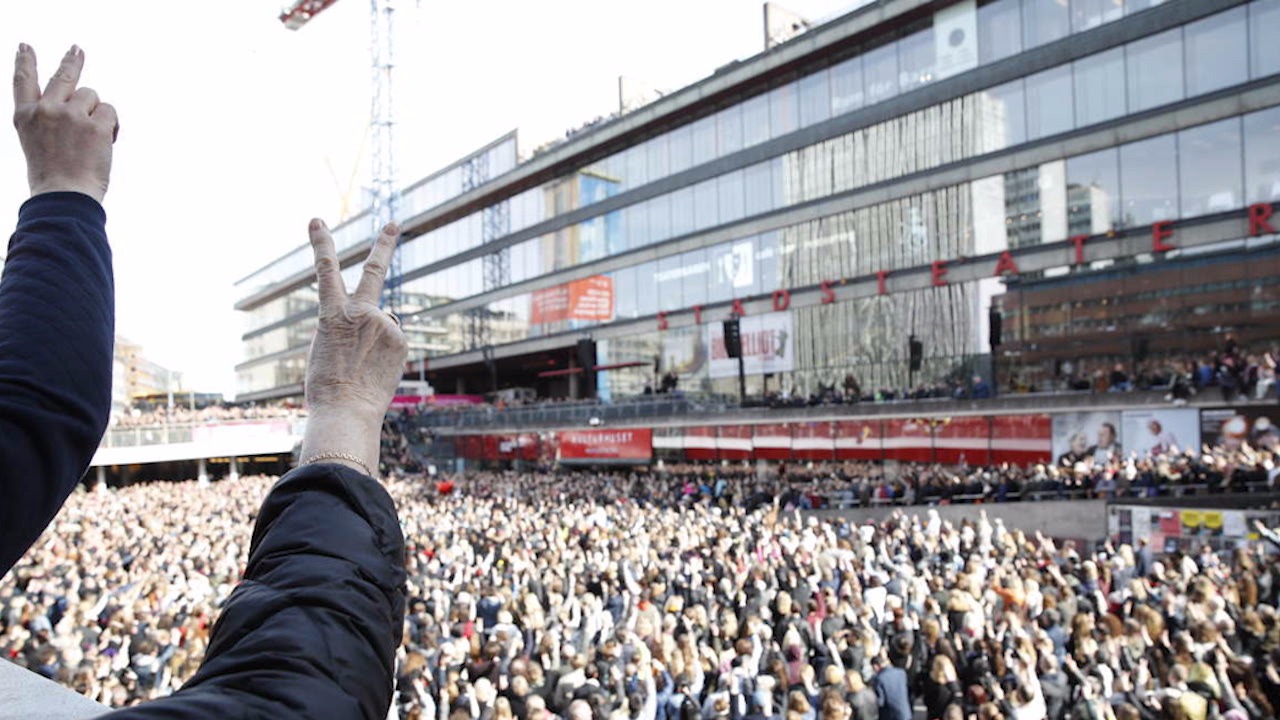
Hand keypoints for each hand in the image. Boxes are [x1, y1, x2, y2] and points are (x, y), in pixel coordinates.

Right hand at [13, 45, 117, 201]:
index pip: (23, 82)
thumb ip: (50, 122)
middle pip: (63, 76)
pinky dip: (113, 125)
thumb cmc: (53, 179)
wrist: (64, 195)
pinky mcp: (95, 124)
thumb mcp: (37, 144)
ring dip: (96, 113)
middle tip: (77, 49)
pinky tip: (106, 143)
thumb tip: (78, 106)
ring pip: (91, 96)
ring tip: (91, 140)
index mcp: (25, 117)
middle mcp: (46, 110)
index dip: (25, 62)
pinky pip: (110, 111)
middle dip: (71, 61)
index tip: (25, 47)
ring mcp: (71, 115)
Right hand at [299, 220, 407, 475]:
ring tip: (363, 366)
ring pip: (381, 325)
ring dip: (374, 341)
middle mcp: (361, 313)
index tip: (316, 220)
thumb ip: (345, 325)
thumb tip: (373, 319)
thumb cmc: (327, 386)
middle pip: (373, 271)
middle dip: (384, 244)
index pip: (325, 271)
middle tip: (394, 222)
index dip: (321, 244)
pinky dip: (385, 353)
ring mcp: (384, 325)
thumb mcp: (324, 348)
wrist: (347, 412)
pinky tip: (376, 370)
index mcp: (332, 314)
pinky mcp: (401, 340)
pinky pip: (392, 341)